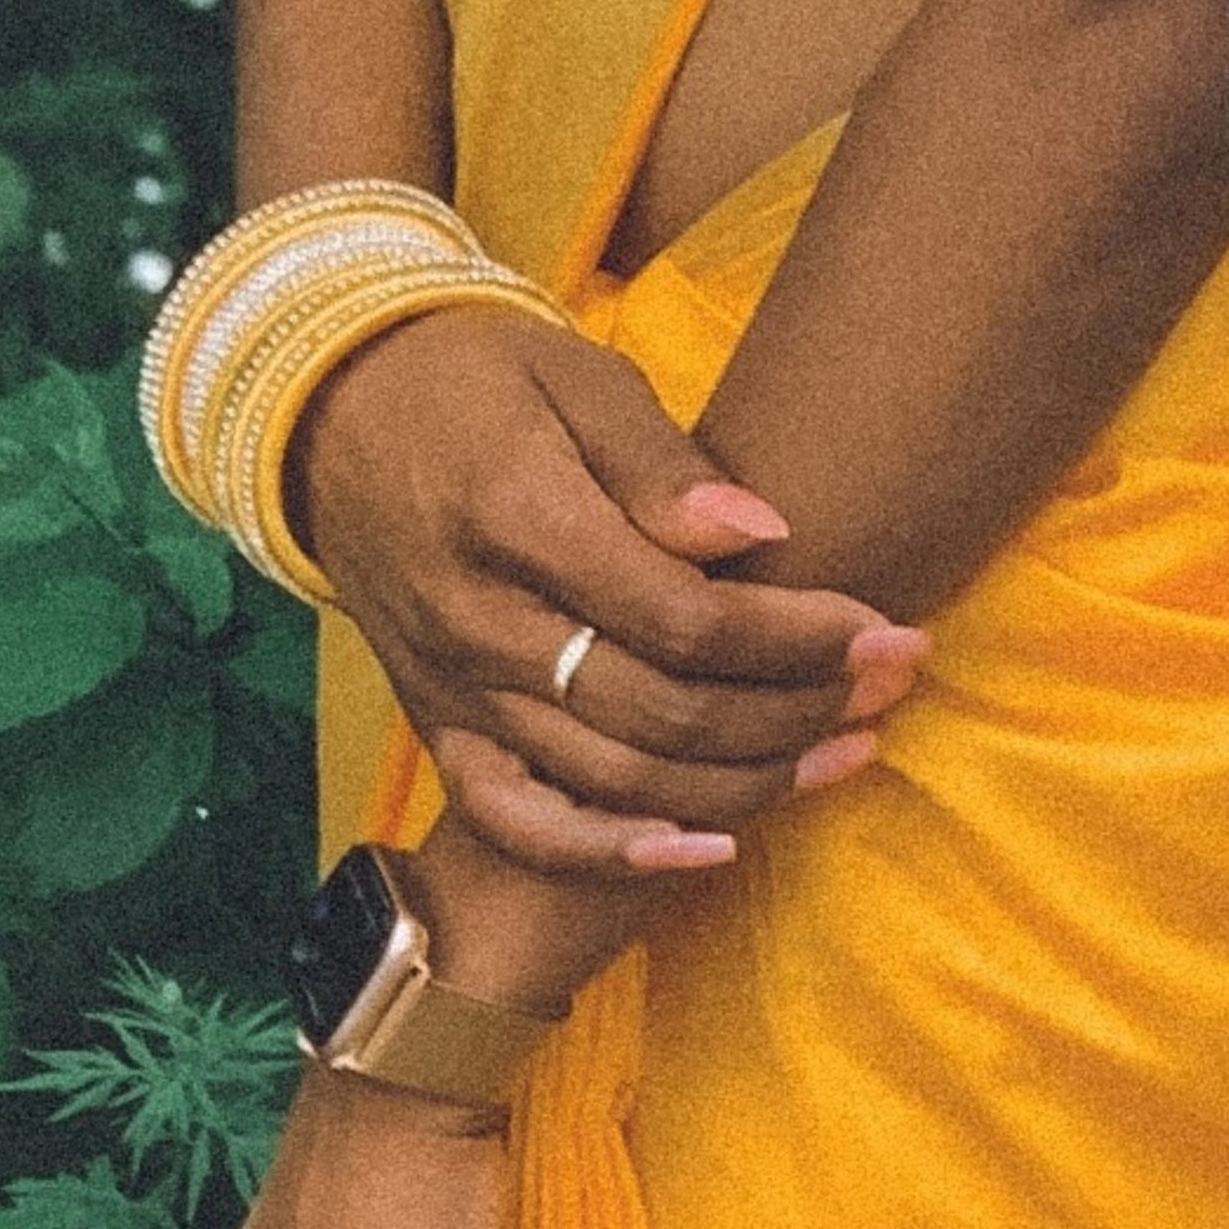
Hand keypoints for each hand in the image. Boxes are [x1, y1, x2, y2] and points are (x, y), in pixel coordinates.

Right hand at [292, 305, 922, 874]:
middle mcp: (480, 622)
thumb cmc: (481, 378)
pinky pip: (521, 818)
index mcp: (519, 519)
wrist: (335, 412)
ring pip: (613, 776)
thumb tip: (761, 534)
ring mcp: (452, 688)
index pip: (683, 619)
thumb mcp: (575, 376)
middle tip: (894, 684)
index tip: (885, 628)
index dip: (796, 638)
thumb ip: (662, 465)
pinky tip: (706, 849)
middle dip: (796, 710)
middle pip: (662, 709)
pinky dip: (611, 851)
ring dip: (743, 781)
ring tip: (846, 754)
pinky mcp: (437, 724)